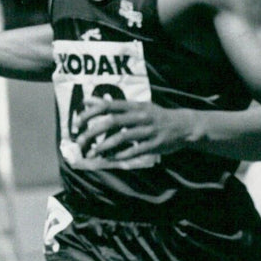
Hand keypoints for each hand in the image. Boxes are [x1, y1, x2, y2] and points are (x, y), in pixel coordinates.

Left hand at [75, 98, 191, 161]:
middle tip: (80, 142)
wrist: (184, 126)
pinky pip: (135, 151)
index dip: (90, 113)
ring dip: (104, 147)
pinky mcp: (154, 144)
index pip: (108, 105)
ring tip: (92, 154)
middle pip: (112, 121)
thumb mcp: (137, 106)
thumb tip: (88, 100)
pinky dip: (121, 155)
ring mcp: (148, 130)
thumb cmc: (155, 116)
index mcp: (134, 106)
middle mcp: (140, 116)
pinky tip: (110, 159)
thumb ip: (113, 105)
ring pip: (122, 137)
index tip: (77, 123)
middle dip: (93, 132)